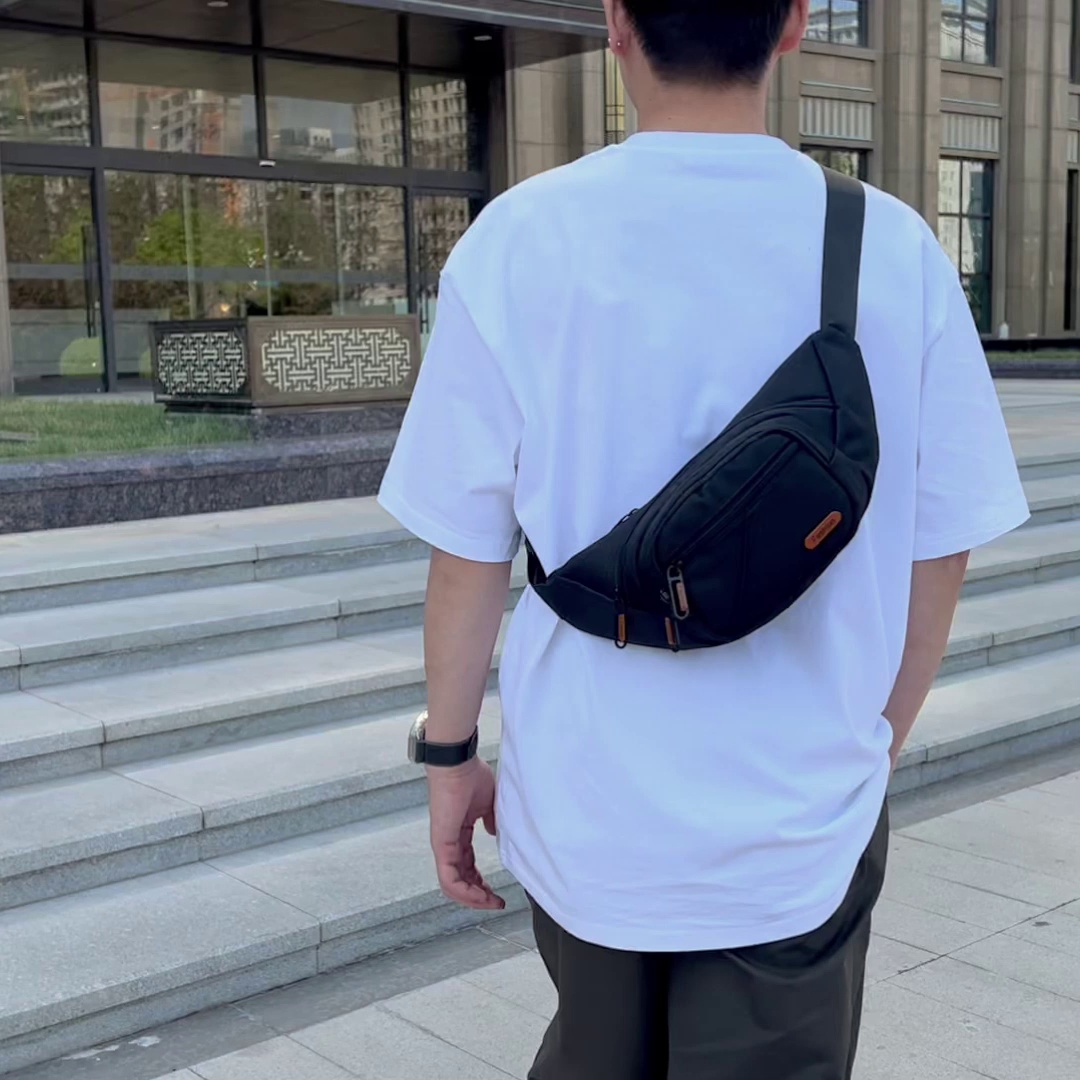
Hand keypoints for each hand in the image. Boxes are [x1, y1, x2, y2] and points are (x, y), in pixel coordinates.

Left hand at [427, 758, 505, 910]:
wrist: (458, 763)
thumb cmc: (470, 775)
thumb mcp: (488, 803)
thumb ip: (491, 820)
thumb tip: (493, 832)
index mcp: (458, 832)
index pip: (467, 866)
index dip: (482, 882)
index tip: (498, 892)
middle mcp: (448, 842)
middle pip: (460, 880)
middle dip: (479, 896)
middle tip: (495, 903)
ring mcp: (443, 845)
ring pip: (452, 885)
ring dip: (472, 899)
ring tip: (490, 903)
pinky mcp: (441, 845)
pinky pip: (449, 878)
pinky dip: (465, 892)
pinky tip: (480, 896)